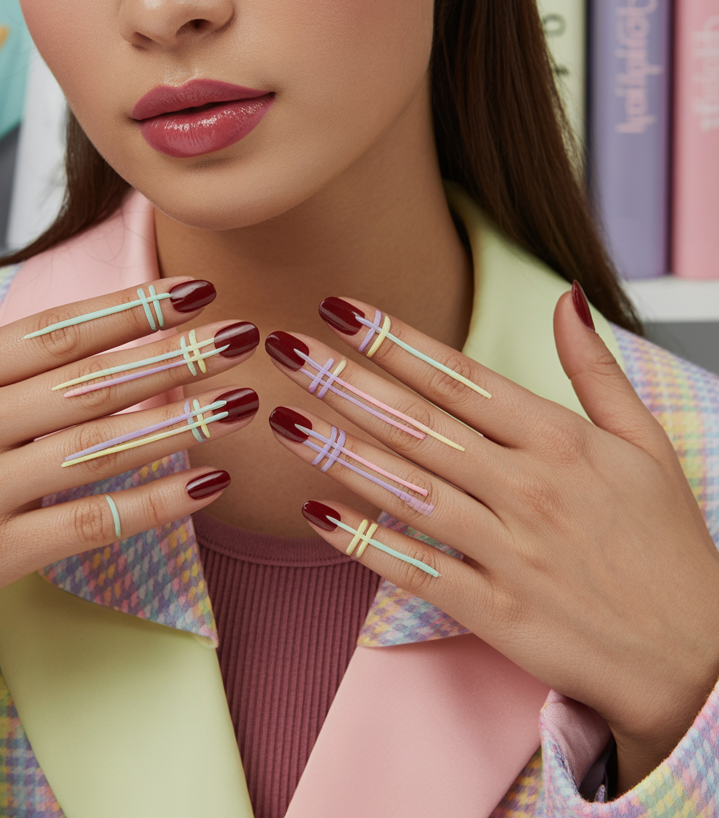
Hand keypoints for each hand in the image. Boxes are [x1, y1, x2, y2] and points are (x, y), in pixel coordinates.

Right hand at [0, 226, 257, 772]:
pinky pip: (89, 522)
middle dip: (174, 354)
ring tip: (241, 400)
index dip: (131, 309)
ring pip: (99, 447)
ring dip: (179, 422)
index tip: (191, 290)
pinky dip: (151, 503)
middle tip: (241, 334)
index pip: (57, 331)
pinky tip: (205, 483)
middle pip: (91, 382)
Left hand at [265, 289, 718, 793]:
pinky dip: (365, 544)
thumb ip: (596, 369)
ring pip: (409, 489)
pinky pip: (418, 570)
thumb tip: (565, 298)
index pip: (459, 376)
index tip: (340, 308)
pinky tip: (316, 515)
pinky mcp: (498, 611)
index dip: (394, 340)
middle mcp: (529, 487)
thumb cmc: (667, 548)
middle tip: (285, 347)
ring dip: (340, 451)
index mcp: (560, 440)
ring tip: (283, 418)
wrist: (699, 661)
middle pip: (420, 424)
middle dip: (346, 380)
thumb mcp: (645, 445)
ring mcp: (511, 551)